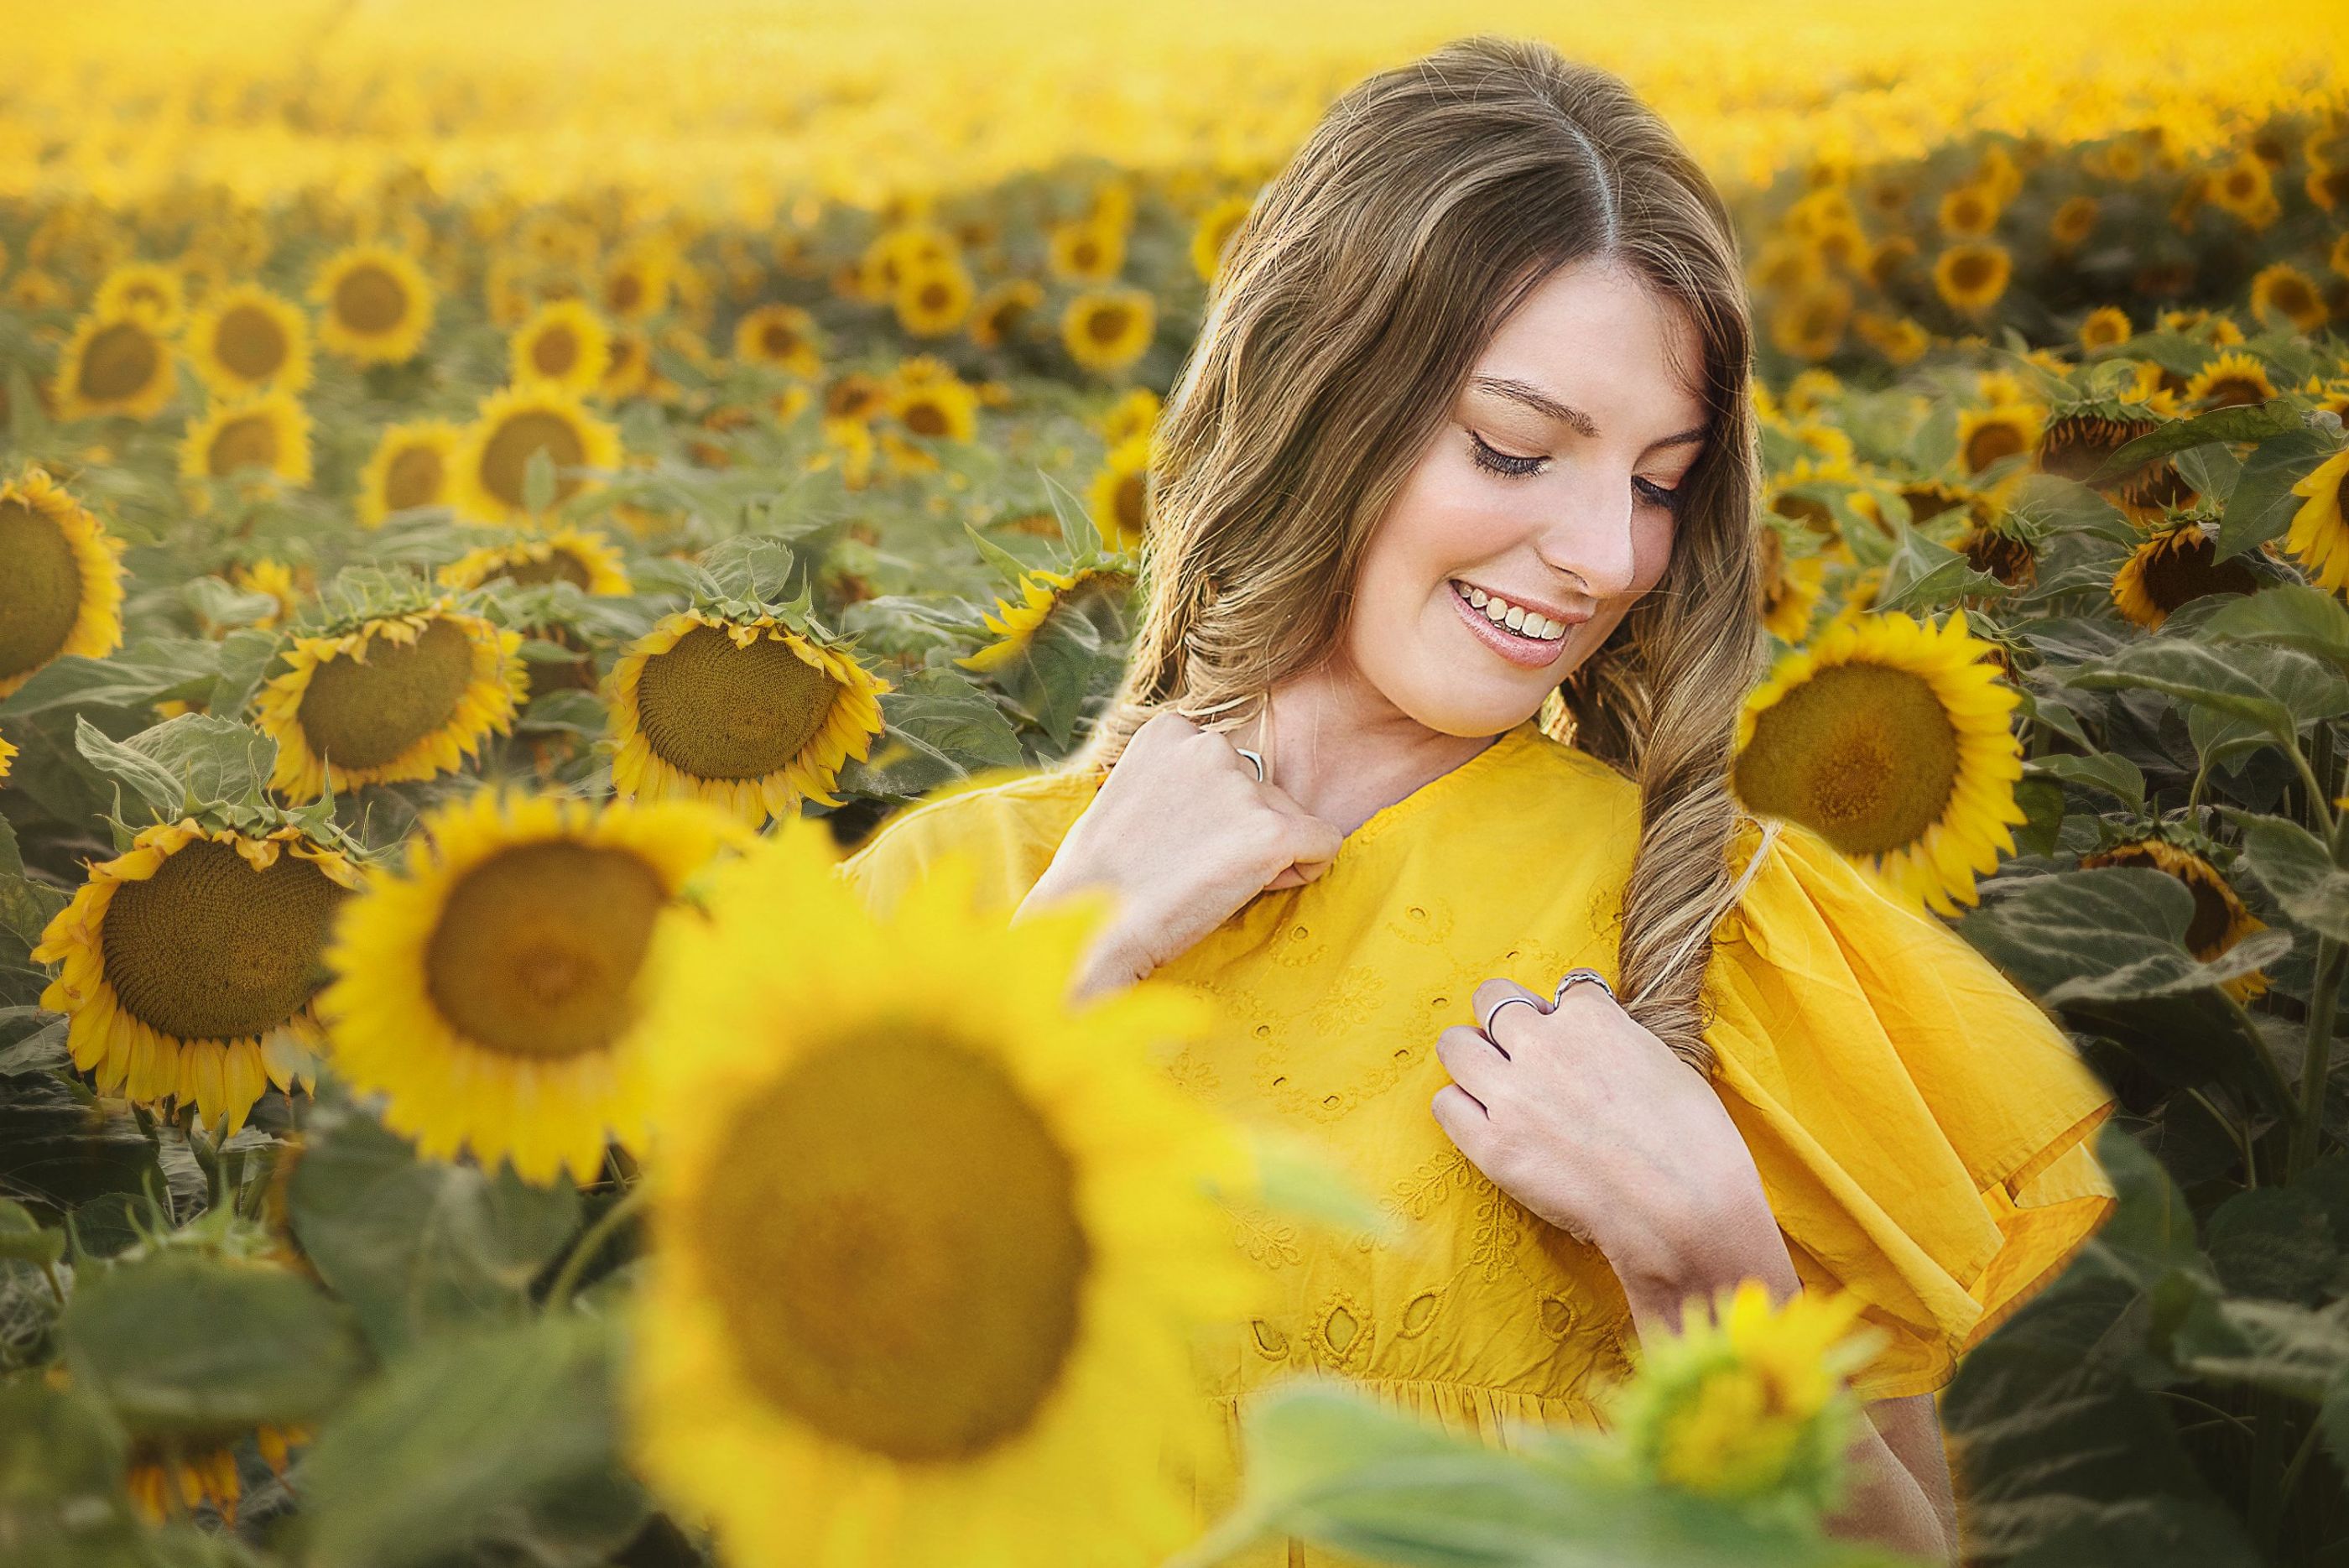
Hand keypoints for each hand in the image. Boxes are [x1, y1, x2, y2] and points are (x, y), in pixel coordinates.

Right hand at [1015, 711, 1343, 999]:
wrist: (1090, 928)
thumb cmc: (1094, 880)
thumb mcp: (1124, 796)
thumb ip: (1170, 780)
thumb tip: (1202, 798)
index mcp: (1171, 730)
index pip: (1229, 766)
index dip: (1214, 814)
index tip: (1176, 844)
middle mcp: (1209, 745)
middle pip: (1263, 789)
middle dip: (1242, 831)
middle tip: (1192, 870)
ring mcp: (1243, 786)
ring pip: (1291, 819)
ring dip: (1266, 855)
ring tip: (1209, 883)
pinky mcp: (1273, 830)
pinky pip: (1324, 845)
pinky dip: (1302, 872)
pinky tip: (1250, 891)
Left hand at [1430, 976, 1798, 1333]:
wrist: (1682, 1210)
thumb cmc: (1692, 1142)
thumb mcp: (1664, 1064)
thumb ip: (1618, 1041)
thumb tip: (1596, 1039)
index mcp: (1591, 1019)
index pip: (1563, 991)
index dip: (1566, 1016)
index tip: (1572, 1040)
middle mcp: (1542, 1045)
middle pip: (1491, 999)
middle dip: (1503, 1020)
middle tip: (1518, 1050)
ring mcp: (1512, 1095)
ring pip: (1455, 1045)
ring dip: (1472, 1057)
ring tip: (1491, 1081)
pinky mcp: (1492, 1145)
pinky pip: (1446, 1104)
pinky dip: (1462, 1108)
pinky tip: (1485, 1123)